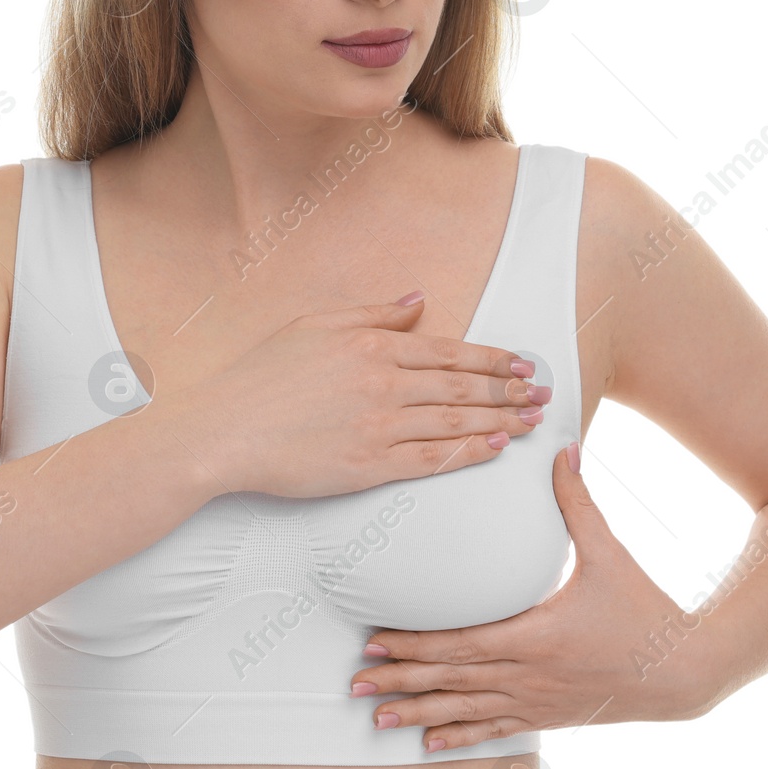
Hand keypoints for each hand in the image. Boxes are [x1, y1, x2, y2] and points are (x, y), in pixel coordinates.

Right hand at [168, 295, 550, 498]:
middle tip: (543, 391)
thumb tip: (418, 301)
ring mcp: (380, 427)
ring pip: (456, 422)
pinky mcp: (371, 467)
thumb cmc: (262, 376)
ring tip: (532, 420)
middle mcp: (385, 384)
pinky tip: (495, 447)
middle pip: (462, 387)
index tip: (522, 362)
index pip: (448, 352)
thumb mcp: (314, 325)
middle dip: (509, 388)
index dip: (492, 358)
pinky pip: (433, 460)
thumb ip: (371, 313)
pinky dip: (470, 452)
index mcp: (372, 346)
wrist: (224, 431)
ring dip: (501, 419)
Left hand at [348, 442, 716, 749]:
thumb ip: (578, 503)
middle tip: (355, 682)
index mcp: (537, 635)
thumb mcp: (609, 552)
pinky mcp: (546, 716)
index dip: (415, 645)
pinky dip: (458, 735)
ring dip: (418, 712)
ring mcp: (536, 701)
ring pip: (465, 711)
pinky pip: (493, 729)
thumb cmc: (643, 607)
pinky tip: (428, 742)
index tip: (376, 641)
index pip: (462, 642)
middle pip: (452, 680)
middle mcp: (529, 675)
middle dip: (401, 680)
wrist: (682, 670)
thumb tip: (562, 450)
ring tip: (376, 716)